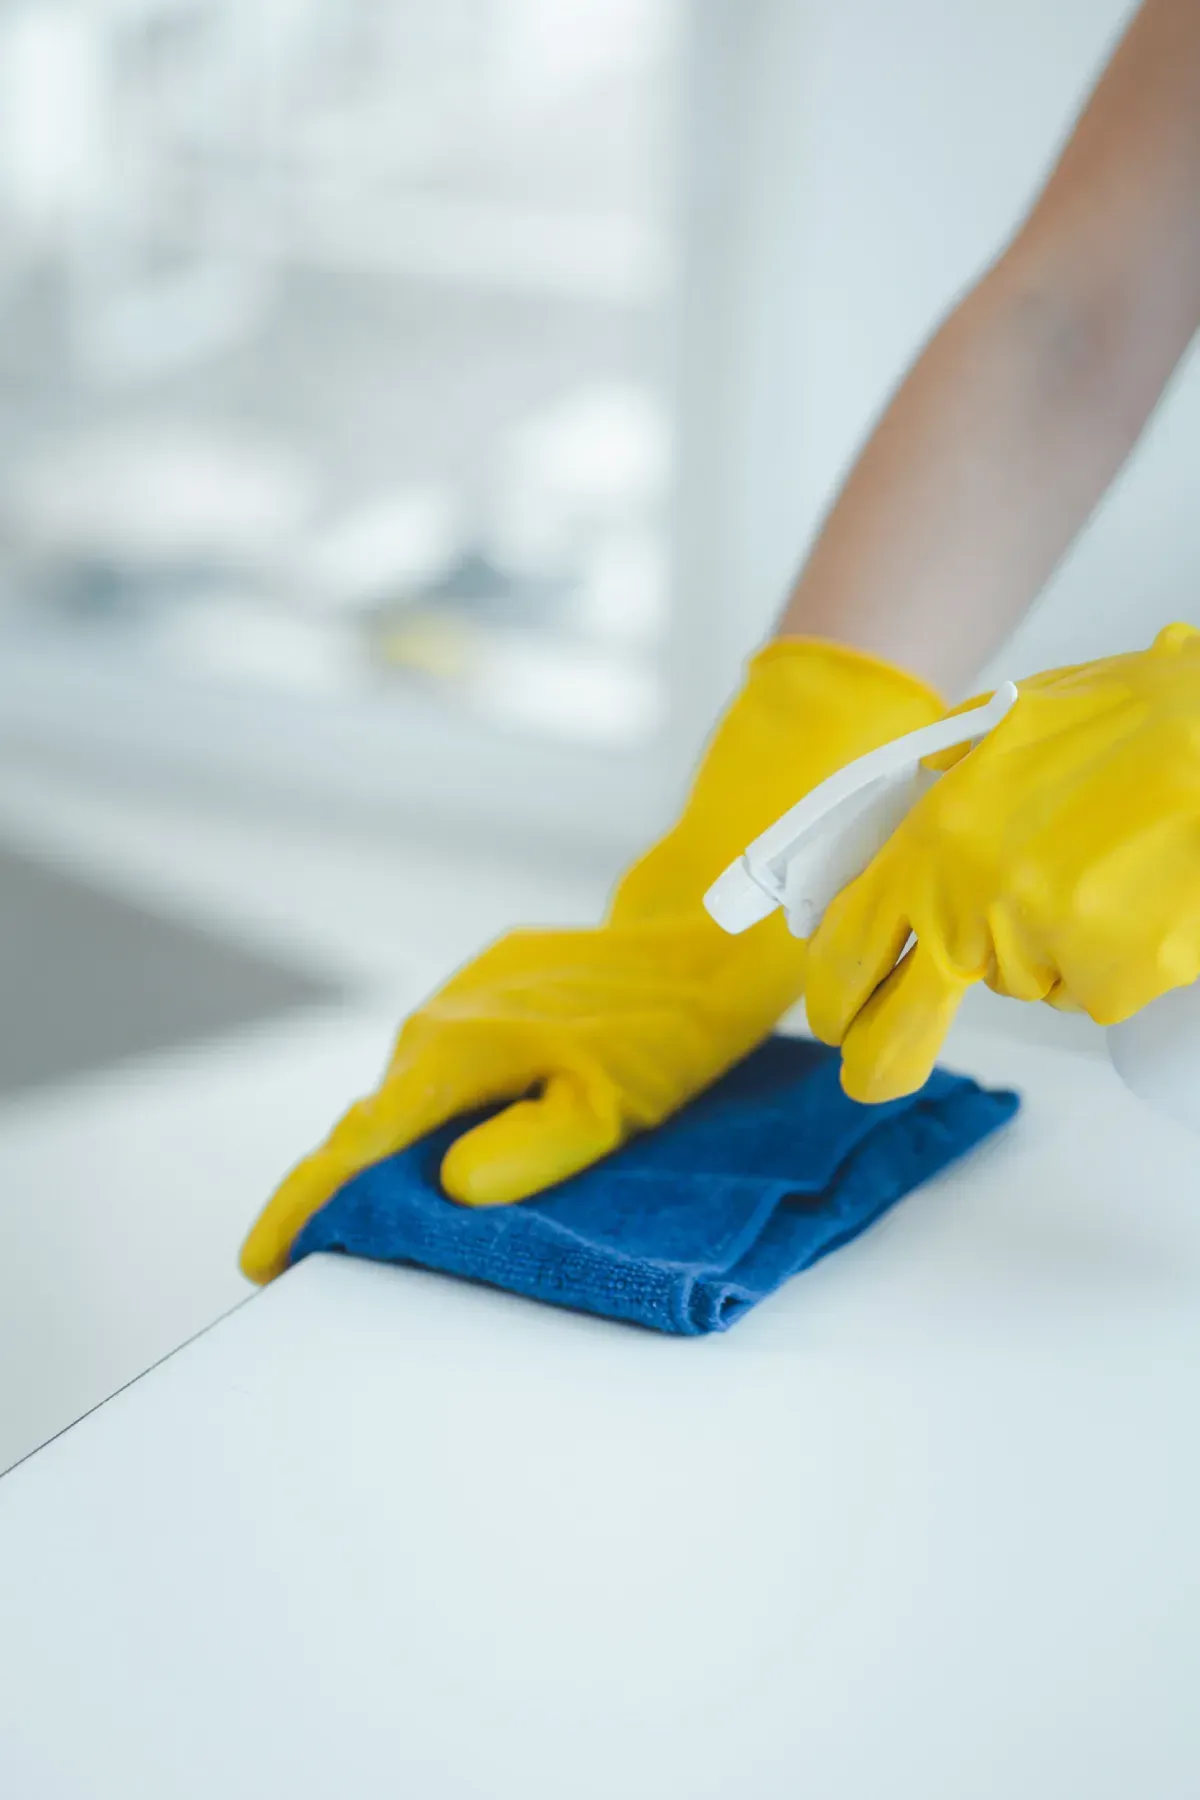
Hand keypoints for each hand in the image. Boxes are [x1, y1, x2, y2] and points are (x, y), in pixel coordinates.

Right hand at [242, 640, 941, 1281]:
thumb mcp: (611, 1105)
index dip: (304, 1204)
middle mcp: (438, 1022)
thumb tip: (447, 1187)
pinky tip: (464, 1140)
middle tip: (337, 1257)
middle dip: (347, 1190)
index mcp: (456, 1055)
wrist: (704, 929)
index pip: (358, 1144)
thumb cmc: (666, 1028)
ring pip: (411, 1092)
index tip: (262, 1259)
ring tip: (399, 1214)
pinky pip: (445, 1063)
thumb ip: (529, 1148)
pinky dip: (441, 1109)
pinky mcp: (488, 986)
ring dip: (400, 1150)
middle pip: (373, 1123)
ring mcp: (459, 997)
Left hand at [804, 623, 1199, 1101]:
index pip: (849, 939)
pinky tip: (1139, 897)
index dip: (831, 989)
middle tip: (868, 1078)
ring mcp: (1041, 945)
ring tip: (1101, 872)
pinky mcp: (1108, 977)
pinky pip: (1089, 987)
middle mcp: (973, 902)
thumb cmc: (1137, 720)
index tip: (829, 1015)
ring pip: (1023, 979)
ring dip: (1046, 949)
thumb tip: (910, 811)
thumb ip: (948, 778)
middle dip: (881, 1055)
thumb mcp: (1010, 726)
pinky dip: (1110, 959)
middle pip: (905, 1017)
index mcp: (934, 838)